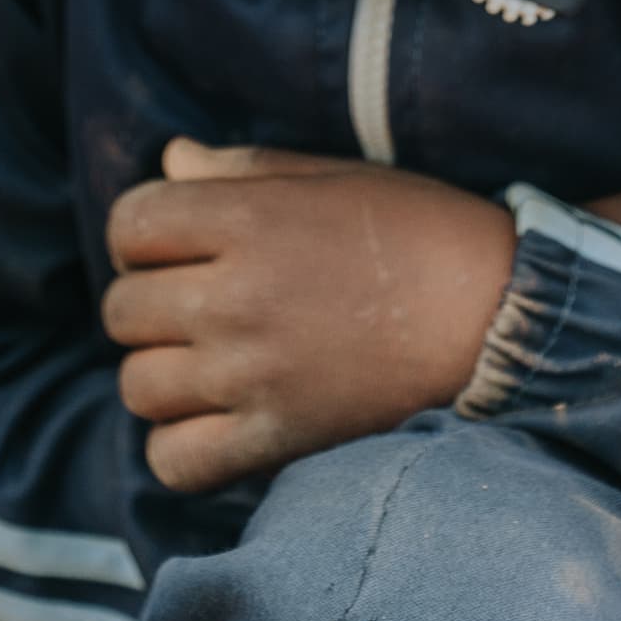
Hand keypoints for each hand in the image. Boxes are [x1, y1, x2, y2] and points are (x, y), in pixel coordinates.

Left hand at [101, 142, 513, 495]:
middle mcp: (238, 296)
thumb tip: (170, 160)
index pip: (130, 224)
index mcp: (249, 219)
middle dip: (147, 302)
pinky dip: (178, 447)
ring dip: (160, 374)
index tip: (175, 247)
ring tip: (203, 365)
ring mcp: (254, 373)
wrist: (498, 319)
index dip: (141, 234)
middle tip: (194, 306)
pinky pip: (175, 460)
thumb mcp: (333, 177)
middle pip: (122, 309)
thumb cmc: (420, 232)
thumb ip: (244, 168)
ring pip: (138, 386)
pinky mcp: (279, 438)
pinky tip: (212, 424)